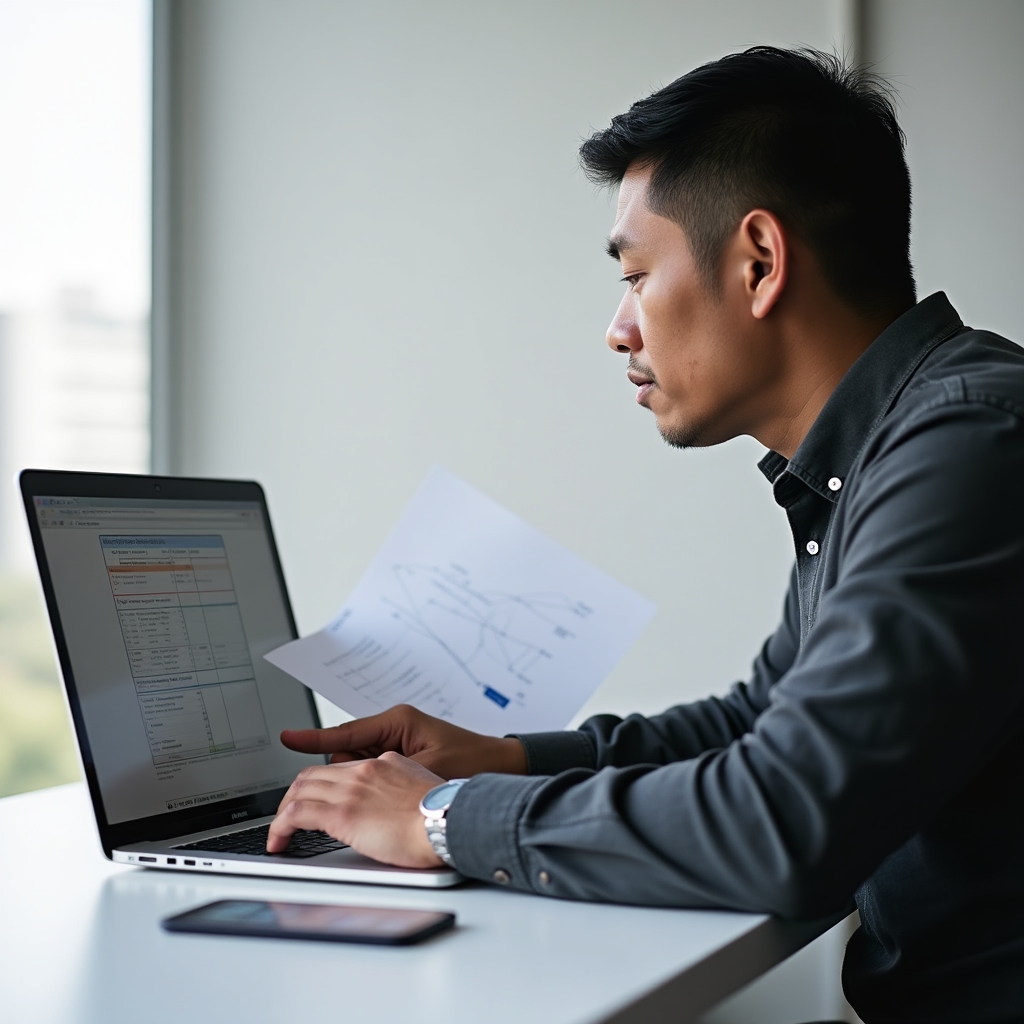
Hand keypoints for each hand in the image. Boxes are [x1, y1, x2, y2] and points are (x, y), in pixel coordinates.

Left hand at [267, 751, 444, 866]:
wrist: (447, 821)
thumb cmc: (444, 816)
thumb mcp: (422, 790)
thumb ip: (403, 792)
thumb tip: (398, 809)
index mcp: (386, 762)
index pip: (341, 768)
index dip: (322, 784)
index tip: (315, 798)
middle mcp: (365, 770)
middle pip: (314, 775)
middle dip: (295, 795)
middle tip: (288, 816)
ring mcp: (351, 789)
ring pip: (299, 791)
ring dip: (283, 813)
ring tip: (279, 833)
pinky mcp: (341, 813)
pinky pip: (296, 814)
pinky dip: (279, 828)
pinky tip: (278, 841)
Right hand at [280, 704, 526, 778]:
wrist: (503, 766)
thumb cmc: (473, 763)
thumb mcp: (428, 769)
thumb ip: (389, 776)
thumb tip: (358, 785)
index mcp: (397, 722)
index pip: (344, 733)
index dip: (312, 738)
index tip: (286, 738)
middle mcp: (393, 729)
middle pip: (346, 754)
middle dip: (347, 776)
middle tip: (364, 797)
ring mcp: (396, 744)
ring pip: (356, 767)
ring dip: (361, 784)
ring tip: (388, 800)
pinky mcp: (403, 758)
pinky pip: (372, 771)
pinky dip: (372, 786)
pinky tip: (388, 801)